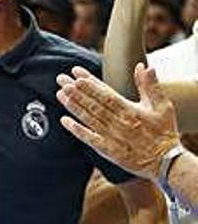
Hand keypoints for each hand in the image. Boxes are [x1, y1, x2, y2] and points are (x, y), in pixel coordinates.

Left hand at [56, 64, 180, 179]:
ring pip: (89, 118)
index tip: (76, 72)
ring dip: (73, 106)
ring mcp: (112, 137)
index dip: (90, 82)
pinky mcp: (108, 150)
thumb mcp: (162, 106)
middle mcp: (119, 123)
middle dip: (76, 90)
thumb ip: (150, 85)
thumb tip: (143, 66)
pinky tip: (64, 121)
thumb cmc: (164, 132)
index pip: (105, 93)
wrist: (167, 162)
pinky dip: (76, 129)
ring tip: (60, 93)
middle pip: (93, 103)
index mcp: (130, 110)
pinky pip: (89, 138)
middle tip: (61, 79)